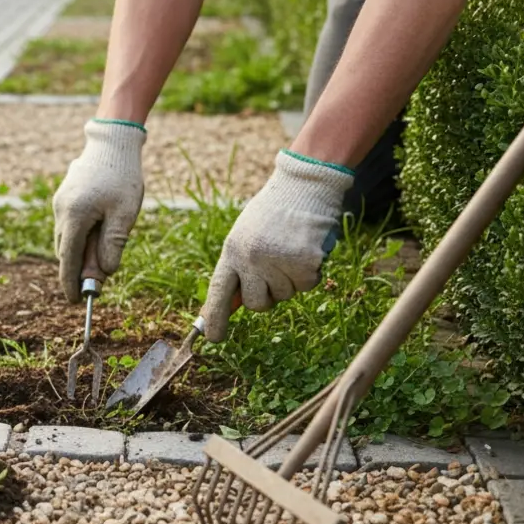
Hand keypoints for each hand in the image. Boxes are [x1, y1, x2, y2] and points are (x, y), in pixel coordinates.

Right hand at [53, 119, 146, 302]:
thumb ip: (112, 246)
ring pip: (66, 239)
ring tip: (105, 251)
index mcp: (74, 217)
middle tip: (100, 279)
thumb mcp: (123, 215)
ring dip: (81, 251)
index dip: (71, 284)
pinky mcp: (64, 197)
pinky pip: (69, 225)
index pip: (68, 260)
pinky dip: (80, 236)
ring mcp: (60, 203)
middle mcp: (61, 211)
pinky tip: (100, 231)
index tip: (76, 302)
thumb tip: (103, 273)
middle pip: (65, 252)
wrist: (112, 141)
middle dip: (79, 268)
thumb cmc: (122, 177)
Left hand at [201, 149, 353, 340]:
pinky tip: (307, 248)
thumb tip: (235, 304)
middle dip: (268, 296)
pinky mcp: (305, 263)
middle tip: (275, 271)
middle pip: (257, 305)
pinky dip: (310, 273)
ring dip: (291, 280)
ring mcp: (278, 261)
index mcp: (233, 250)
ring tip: (291, 248)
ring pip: (285, 296)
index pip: (219, 291)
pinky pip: (307, 286)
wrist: (305, 185)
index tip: (213, 338)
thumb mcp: (246, 234)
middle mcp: (251, 258)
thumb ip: (240, 266)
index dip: (215, 317)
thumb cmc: (274, 212)